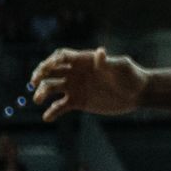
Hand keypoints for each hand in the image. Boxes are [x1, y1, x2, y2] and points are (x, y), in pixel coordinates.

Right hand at [28, 48, 142, 118]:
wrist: (137, 93)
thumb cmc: (131, 75)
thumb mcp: (120, 67)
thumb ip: (108, 62)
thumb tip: (99, 52)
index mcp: (84, 60)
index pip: (62, 56)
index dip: (51, 60)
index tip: (46, 68)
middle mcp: (76, 72)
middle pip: (51, 70)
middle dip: (40, 74)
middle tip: (34, 82)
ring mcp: (75, 87)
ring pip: (52, 87)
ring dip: (42, 92)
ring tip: (38, 100)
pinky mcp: (78, 102)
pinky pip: (60, 106)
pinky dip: (52, 111)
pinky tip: (47, 117)